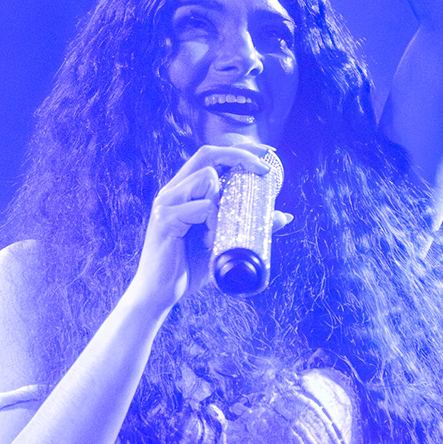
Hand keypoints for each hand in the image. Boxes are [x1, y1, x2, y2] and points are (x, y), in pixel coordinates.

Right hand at [127, 141, 277, 314]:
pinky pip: (202, 207)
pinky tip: (211, 242)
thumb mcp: (225, 243)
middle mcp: (173, 190)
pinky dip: (214, 223)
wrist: (160, 294)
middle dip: (240, 156)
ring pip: (206, 178)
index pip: (211, 156)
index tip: (266, 153)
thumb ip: (248, 226)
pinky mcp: (165, 218)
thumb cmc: (189, 268)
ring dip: (223, 202)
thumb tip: (282, 216)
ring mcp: (166, 202)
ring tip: (220, 232)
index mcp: (184, 191)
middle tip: (264, 171)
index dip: (239, 149)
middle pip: (207, 154)